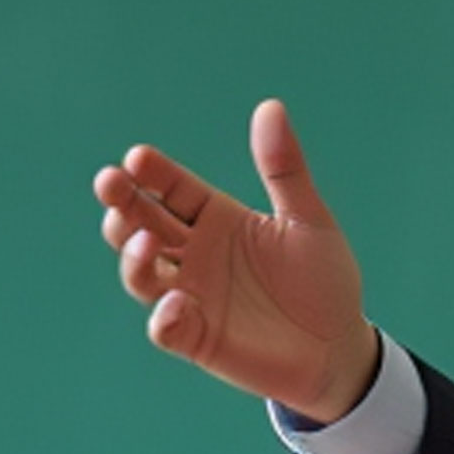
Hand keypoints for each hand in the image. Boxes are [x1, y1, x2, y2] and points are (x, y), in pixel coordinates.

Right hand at [93, 99, 378, 421]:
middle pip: (141, 223)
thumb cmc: (324, 281)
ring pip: (142, 272)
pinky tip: (178, 303)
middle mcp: (194, 253)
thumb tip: (271, 106)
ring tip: (142, 240)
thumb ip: (285, 169)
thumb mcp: (308, 219)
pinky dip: (165, 316)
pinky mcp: (198, 337)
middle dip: (121, 204)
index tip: (137, 157)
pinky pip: (167, 327)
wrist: (341, 347)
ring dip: (133, 256)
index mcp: (216, 217)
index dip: (151, 172)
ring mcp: (192, 295)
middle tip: (111, 184)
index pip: (171, 188)